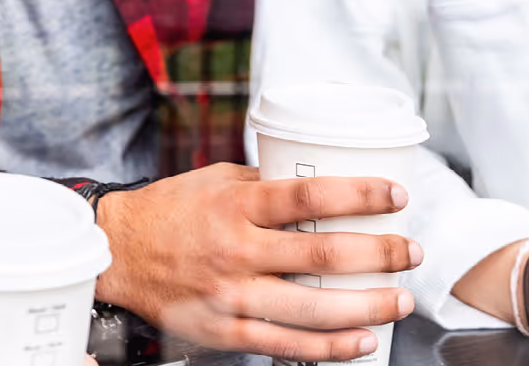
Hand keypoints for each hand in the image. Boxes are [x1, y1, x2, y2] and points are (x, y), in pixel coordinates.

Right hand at [92, 163, 419, 360]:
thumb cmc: (168, 212)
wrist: (118, 253)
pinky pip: (287, 344)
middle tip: (410, 252)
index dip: (360, 195)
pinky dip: (330, 347)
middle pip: (324, 254)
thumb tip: (320, 181)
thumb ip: (264, 185)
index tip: (396, 195)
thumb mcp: (214, 181)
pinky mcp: (225, 330)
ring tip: (399, 300)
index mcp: (234, 205)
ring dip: (368, 305)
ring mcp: (231, 295)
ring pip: (314, 307)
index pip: (309, 196)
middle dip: (380, 253)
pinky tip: (361, 341)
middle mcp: (235, 249)